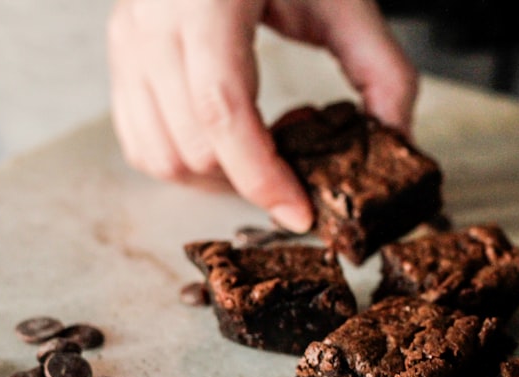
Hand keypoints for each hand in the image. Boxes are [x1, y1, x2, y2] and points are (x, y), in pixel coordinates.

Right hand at [107, 0, 417, 231]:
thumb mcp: (344, 1)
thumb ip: (382, 70)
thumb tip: (398, 143)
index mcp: (207, 0)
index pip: (222, 109)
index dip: (261, 176)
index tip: (300, 213)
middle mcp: (153, 20)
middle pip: (192, 146)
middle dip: (248, 181)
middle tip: (295, 172)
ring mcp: (128, 39)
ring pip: (159, 156)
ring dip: (215, 179)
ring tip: (259, 155)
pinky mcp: (120, 55)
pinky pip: (139, 143)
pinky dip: (183, 164)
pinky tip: (225, 145)